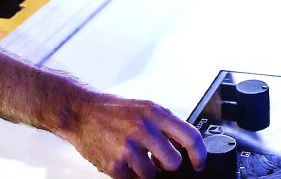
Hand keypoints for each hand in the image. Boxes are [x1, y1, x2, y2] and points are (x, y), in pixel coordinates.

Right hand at [63, 90, 204, 177]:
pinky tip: (121, 158)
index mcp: (155, 113)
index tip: (199, 163)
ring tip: (134, 155)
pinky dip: (128, 173)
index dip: (199, 154)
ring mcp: (128, 147)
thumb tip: (184, 145)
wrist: (80, 112)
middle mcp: (144, 129)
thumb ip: (165, 125)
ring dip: (145, 170)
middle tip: (157, 158)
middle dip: (167, 164)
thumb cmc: (112, 110)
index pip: (190, 137)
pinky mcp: (114, 164)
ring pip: (152, 174)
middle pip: (174, 162)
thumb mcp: (144, 108)